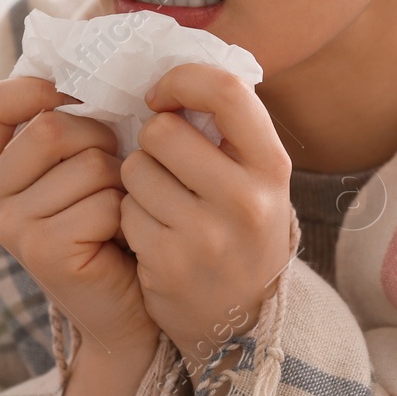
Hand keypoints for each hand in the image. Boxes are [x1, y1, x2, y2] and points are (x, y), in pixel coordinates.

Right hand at [0, 76, 159, 353]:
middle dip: (100, 141)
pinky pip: (102, 202)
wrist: (127, 315)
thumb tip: (98, 63)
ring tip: (118, 214)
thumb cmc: (115, 230)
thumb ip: (75, 124)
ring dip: (121, 184)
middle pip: (50, 127)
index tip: (78, 100)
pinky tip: (120, 240)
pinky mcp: (41, 251)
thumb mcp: (88, 167)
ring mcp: (9, 226)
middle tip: (115, 177)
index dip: (36, 89)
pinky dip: (126, 215)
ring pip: (87, 163)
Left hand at [118, 64, 293, 372]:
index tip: (162, 96)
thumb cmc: (241, 232)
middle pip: (163, 130)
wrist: (244, 323)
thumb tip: (171, 72)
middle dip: (151, 141)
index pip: (224, 90)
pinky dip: (131, 218)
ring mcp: (206, 235)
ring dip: (137, 181)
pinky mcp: (169, 263)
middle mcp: (245, 199)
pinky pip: (125, 212)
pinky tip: (154, 236)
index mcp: (271, 165)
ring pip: (135, 170)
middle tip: (164, 163)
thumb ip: (227, 130)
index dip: (182, 81)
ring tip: (162, 203)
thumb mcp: (256, 179)